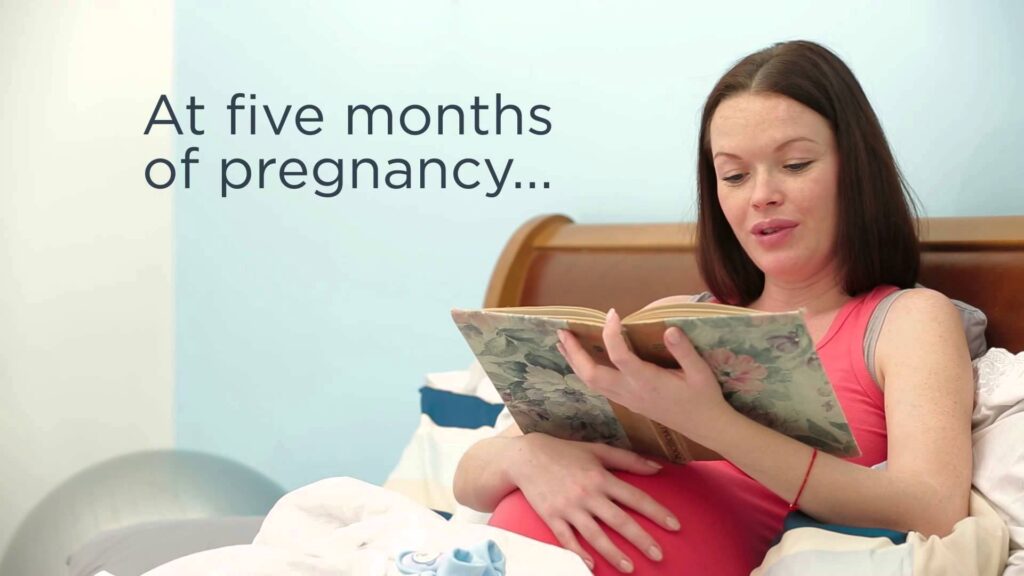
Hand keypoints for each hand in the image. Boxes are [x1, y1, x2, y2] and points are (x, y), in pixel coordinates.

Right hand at [508, 433, 679, 571]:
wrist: (525, 457)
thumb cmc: (565, 452)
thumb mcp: (597, 450)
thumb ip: (628, 459)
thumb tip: (657, 468)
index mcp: (600, 476)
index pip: (634, 497)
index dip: (656, 512)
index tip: (675, 526)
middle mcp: (586, 493)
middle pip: (618, 520)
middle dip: (640, 539)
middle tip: (659, 555)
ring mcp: (568, 507)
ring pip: (594, 534)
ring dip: (613, 553)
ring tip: (630, 568)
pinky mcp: (551, 517)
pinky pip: (566, 539)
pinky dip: (579, 553)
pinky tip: (592, 565)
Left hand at [556, 308, 730, 441]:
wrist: (705, 426)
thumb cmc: (704, 397)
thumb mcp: (700, 372)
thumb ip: (684, 350)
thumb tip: (669, 328)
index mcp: (647, 381)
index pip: (620, 356)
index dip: (611, 333)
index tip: (613, 313)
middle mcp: (631, 391)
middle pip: (591, 374)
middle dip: (574, 353)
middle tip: (563, 331)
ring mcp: (626, 399)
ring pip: (591, 383)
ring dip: (575, 362)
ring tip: (563, 343)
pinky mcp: (628, 402)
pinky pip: (598, 387)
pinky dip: (585, 371)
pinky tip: (581, 361)